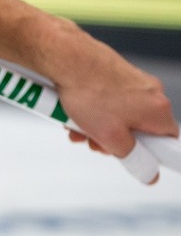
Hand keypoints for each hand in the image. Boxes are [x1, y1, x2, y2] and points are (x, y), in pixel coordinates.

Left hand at [47, 21, 177, 178]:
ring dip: (95, 128)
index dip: (151, 153)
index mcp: (159, 110)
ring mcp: (133, 82)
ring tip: (75, 128)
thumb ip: (131, 156)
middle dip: (112, 141)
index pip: (168, 140)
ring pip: (117, 117)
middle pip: (138, 131)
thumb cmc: (91, 95)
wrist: (68, 60)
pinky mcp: (115, 75)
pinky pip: (106, 103)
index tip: (137, 159)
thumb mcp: (111, 138)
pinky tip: (71, 115)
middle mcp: (152, 94)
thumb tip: (150, 174)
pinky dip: (90, 112)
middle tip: (92, 142)